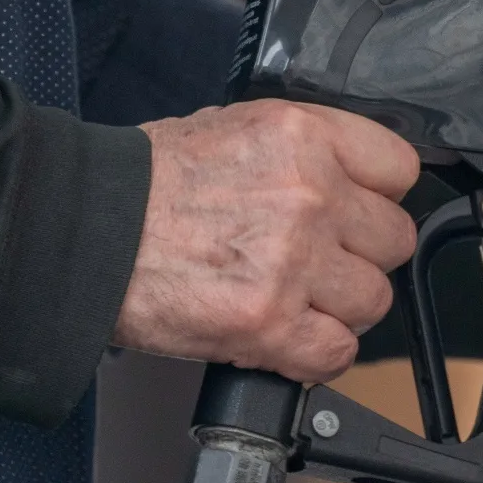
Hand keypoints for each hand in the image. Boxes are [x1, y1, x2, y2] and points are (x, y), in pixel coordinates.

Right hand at [115, 100, 419, 381]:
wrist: (84, 231)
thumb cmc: (143, 184)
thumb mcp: (231, 128)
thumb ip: (299, 152)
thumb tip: (343, 177)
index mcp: (303, 138)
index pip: (399, 169)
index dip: (378, 197)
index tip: (358, 212)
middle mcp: (309, 195)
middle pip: (392, 241)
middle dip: (359, 256)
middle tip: (317, 262)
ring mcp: (293, 261)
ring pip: (373, 299)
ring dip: (339, 308)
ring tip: (296, 301)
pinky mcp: (269, 323)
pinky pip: (337, 353)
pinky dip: (315, 355)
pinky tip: (285, 338)